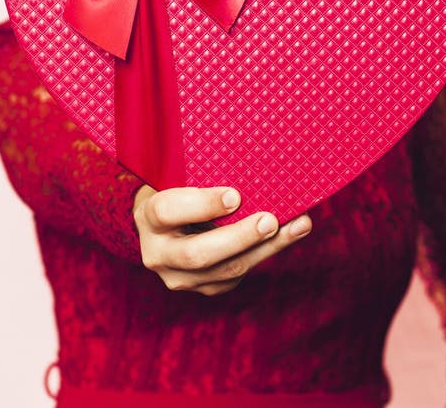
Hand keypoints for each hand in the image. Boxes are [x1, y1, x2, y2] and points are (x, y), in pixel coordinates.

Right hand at [132, 185, 311, 296]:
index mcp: (148, 216)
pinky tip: (289, 235)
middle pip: (198, 254)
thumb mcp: (176, 176)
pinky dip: (265, 254)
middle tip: (270, 220)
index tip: (236, 195)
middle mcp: (158, 253)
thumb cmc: (174, 188)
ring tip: (297, 226)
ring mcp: (179, 277)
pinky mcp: (204, 288)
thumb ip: (201, 173)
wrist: (161, 225)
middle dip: (239, 238)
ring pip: (226, 271)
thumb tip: (251, 158)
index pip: (169, 211)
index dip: (203, 205)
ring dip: (265, 248)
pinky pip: (238, 277)